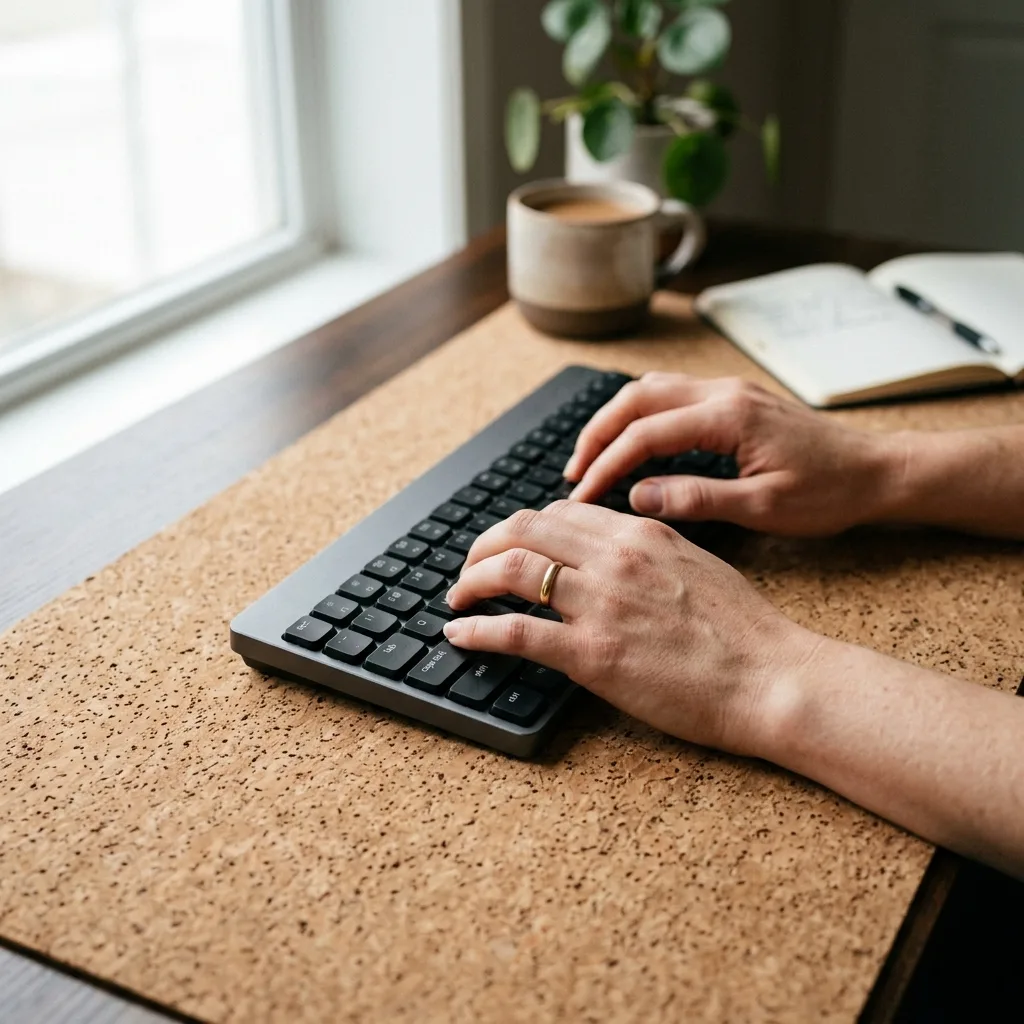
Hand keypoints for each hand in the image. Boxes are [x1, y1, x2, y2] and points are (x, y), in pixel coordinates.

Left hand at [444, 501, 813, 754]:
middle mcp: (613, 558)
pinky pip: (514, 632)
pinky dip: (476, 630)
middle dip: (482, 546)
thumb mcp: (696, 565)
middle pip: (522, 531)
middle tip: (469, 569)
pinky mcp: (592, 654)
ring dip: (470, 582)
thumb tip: (613, 554)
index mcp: (640, 533)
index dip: (521, 528)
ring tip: (457, 599)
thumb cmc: (745, 631)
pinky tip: (459, 635)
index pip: (558, 513)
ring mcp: (600, 604)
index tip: (507, 545)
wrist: (774, 677)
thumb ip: (648, 552)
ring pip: (509, 570)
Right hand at [564, 373, 900, 536]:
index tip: (582, 497)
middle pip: (636, 398)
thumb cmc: (829, 492)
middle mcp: (724, 392)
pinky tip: (634, 445)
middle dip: (597, 434)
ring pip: (651, 390)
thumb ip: (697, 498)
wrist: (876, 471)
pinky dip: (641, 417)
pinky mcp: (735, 400)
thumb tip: (638, 496)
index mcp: (728, 417)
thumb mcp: (764, 507)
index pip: (645, 434)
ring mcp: (729, 391)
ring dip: (615, 420)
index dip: (606, 465)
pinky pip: (672, 396)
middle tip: (573, 474)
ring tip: (592, 458)